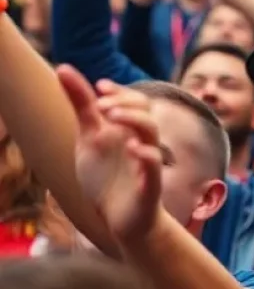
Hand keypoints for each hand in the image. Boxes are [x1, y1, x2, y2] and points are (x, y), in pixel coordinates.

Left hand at [57, 66, 162, 243]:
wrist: (120, 220)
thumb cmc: (108, 177)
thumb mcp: (89, 138)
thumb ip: (81, 104)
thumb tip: (63, 68)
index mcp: (129, 130)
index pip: (134, 101)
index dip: (120, 92)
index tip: (100, 88)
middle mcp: (141, 142)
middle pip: (145, 112)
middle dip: (126, 103)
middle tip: (101, 106)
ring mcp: (147, 163)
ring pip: (152, 134)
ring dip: (134, 120)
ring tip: (111, 116)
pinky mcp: (149, 186)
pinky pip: (154, 166)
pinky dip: (145, 155)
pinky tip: (130, 148)